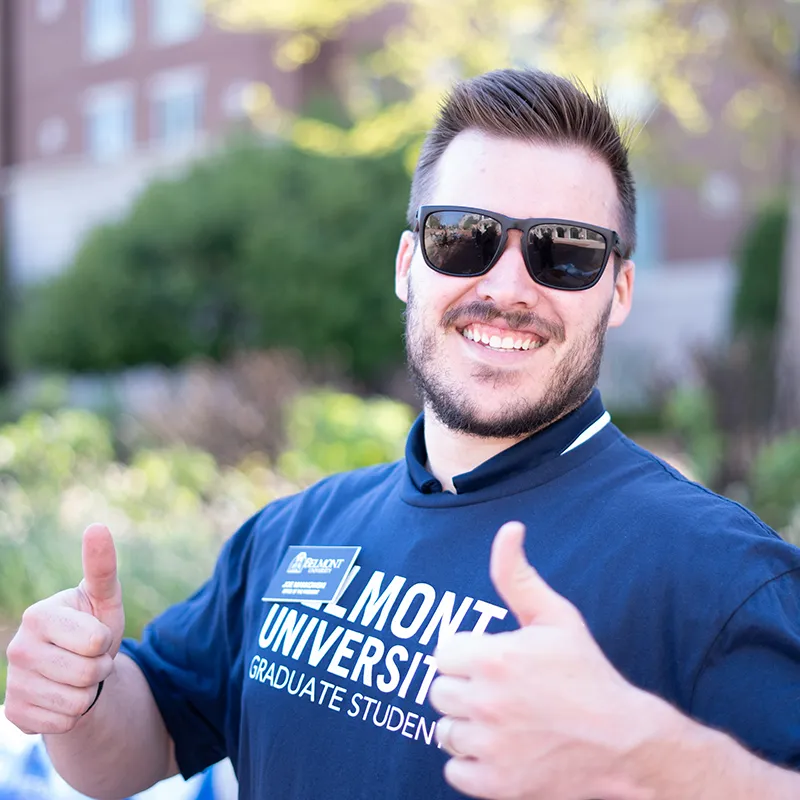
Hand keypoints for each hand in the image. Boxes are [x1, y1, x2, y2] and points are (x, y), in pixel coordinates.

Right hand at [4, 524, 124, 733]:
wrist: (78, 666)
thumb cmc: (93, 625)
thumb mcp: (104, 598)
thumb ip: (102, 566)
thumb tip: (97, 526)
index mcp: (37, 615)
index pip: (95, 641)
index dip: (105, 641)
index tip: (94, 633)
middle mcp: (16, 648)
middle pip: (88, 672)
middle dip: (100, 667)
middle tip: (90, 657)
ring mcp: (13, 682)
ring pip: (77, 701)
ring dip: (88, 690)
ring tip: (78, 675)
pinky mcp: (15, 713)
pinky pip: (65, 722)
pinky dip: (74, 713)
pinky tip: (64, 695)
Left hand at [429, 521, 654, 799]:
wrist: (623, 742)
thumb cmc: (586, 673)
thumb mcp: (555, 616)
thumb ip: (518, 574)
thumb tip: (509, 528)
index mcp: (492, 658)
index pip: (442, 653)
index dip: (466, 656)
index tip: (492, 662)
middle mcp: (485, 702)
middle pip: (438, 692)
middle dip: (463, 688)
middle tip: (497, 691)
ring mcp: (490, 747)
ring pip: (444, 731)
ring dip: (465, 725)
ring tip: (500, 719)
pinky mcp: (496, 784)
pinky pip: (455, 771)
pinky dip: (471, 763)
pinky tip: (499, 748)